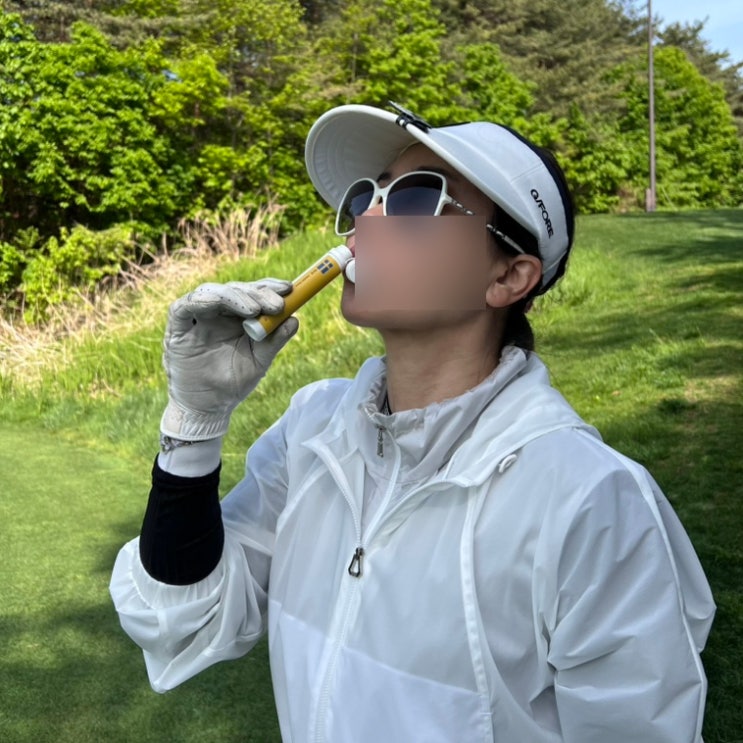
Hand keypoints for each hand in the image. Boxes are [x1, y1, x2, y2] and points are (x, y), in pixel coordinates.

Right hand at [160, 279, 298, 440]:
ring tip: (254, 310)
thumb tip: (294, 320)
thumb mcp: (259, 361)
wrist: (208, 407)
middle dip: (257, 293)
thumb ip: (274, 341)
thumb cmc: (234, 382)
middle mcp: (218, 312)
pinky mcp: (177, 328)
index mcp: (238, 317)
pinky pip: (183, 307)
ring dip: (234, 296)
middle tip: (276, 304)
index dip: (270, 287)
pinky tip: (217, 302)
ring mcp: (197, 318)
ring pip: (212, 292)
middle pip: (236, 289)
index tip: (289, 290)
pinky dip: (200, 300)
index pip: (254, 293)